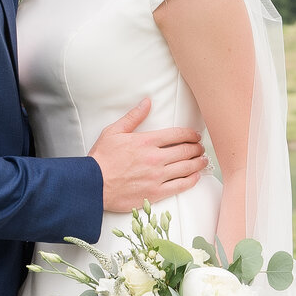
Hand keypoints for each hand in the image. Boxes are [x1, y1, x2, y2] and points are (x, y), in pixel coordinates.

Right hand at [91, 97, 205, 212]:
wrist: (93, 185)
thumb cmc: (101, 159)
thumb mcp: (114, 131)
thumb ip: (133, 116)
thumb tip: (147, 102)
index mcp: (146, 141)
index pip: (177, 134)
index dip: (191, 134)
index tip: (195, 135)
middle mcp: (155, 158)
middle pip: (186, 150)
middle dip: (197, 148)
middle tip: (200, 148)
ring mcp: (157, 177)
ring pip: (187, 168)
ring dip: (198, 163)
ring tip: (202, 160)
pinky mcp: (156, 193)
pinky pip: (180, 186)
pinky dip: (192, 180)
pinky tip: (195, 176)